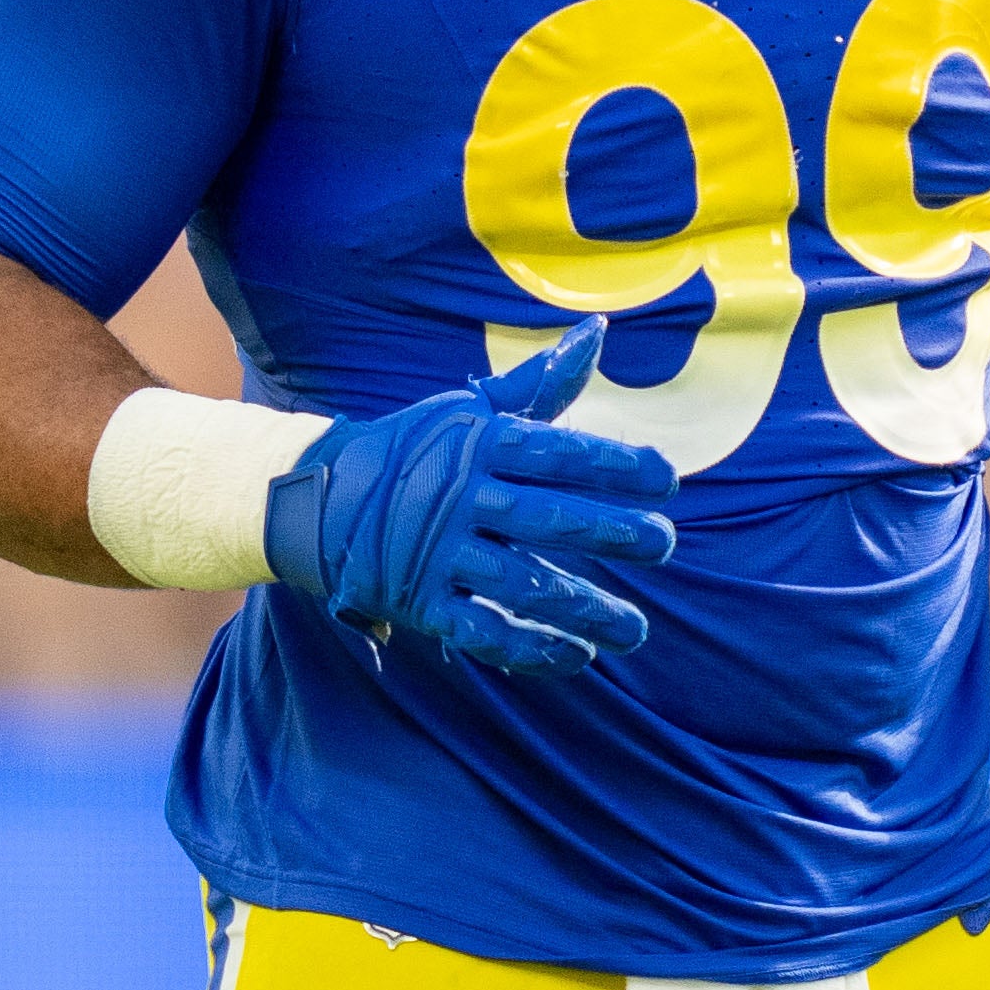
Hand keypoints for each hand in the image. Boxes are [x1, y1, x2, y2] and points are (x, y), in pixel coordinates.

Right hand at [261, 322, 678, 674]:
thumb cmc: (416, 448)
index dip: (613, 464)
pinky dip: (528, 648)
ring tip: (635, 629)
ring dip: (583, 608)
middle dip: (610, 532)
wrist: (322, 497)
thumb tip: (598, 333)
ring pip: (522, 585)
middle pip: (546, 518)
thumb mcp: (470, 409)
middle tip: (664, 544)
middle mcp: (462, 499)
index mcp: (480, 446)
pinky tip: (575, 657)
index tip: (667, 478)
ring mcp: (439, 554)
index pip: (556, 452)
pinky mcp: (421, 602)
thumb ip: (540, 384)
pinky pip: (481, 631)